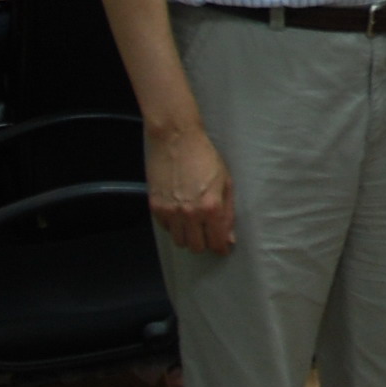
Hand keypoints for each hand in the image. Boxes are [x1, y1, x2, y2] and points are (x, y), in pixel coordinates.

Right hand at [146, 126, 235, 254]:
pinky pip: (166, 229)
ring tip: (194, 224)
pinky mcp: (155, 207)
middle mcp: (190, 214)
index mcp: (211, 207)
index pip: (217, 242)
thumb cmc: (204, 157)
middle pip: (197, 247)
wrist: (175, 139)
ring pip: (180, 242)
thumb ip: (228, 212)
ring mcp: (170, 212)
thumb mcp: (225, 182)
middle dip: (205, 243)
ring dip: (189, 237)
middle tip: (208, 233)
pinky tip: (180, 213)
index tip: (223, 246)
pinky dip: (174, 226)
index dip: (222, 247)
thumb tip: (229, 237)